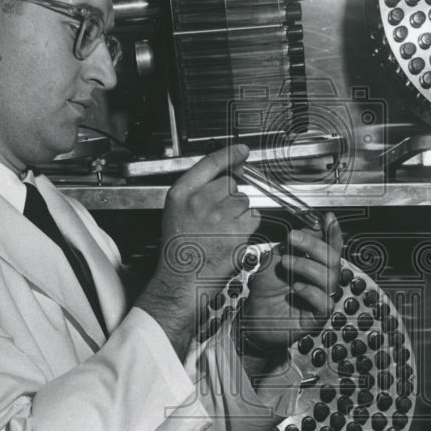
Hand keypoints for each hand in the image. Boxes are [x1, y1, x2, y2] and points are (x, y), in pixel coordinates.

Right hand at [136, 144, 259, 357]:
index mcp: (182, 193)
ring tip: (224, 229)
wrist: (182, 280)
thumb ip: (196, 191)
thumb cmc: (179, 250)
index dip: (230, 154)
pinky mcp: (237, 232)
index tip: (242, 150)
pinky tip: (234, 236)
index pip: (211, 163)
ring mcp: (219, 216)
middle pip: (231, 184)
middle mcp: (200, 201)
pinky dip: (249, 226)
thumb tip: (227, 176)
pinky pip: (254, 218)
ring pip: (245, 201)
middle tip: (219, 217)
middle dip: (230, 197)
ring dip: (240, 213)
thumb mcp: (176, 212)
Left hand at [241, 212, 342, 351]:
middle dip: (313, 244)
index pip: (331, 246)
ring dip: (307, 266)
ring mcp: (321, 297)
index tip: (329, 219)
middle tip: (292, 237)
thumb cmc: (264, 290)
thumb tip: (309, 228)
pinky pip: (324, 302)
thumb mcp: (274, 260)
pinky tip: (296, 287)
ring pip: (330, 278)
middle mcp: (321, 280)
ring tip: (285, 262)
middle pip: (333, 259)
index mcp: (314, 264)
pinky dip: (311, 291)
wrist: (252, 315)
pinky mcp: (317, 316)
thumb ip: (291, 245)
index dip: (333, 232)